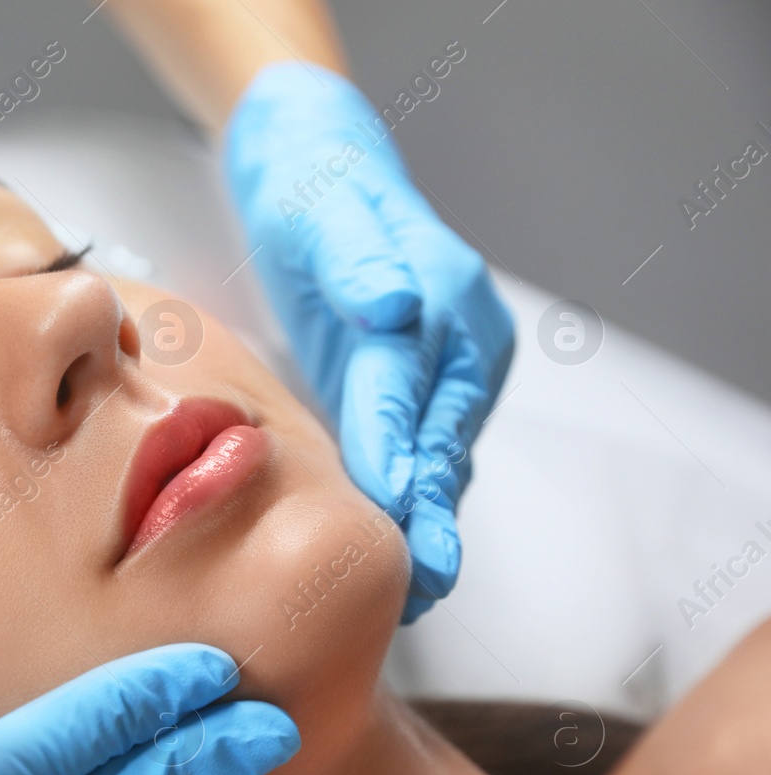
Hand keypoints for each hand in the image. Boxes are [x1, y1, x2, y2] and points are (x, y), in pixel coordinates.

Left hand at [223, 62, 514, 621]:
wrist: (322, 178)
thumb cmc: (317, 197)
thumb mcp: (328, 214)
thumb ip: (360, 262)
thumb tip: (398, 305)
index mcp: (444, 295)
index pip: (413, 384)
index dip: (404, 446)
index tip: (399, 502)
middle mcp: (460, 338)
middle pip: (443, 435)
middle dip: (433, 509)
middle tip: (428, 579)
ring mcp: (448, 370)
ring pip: (438, 457)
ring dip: (429, 522)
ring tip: (418, 593)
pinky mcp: (418, 393)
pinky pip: (421, 455)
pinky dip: (410, 504)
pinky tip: (397, 556)